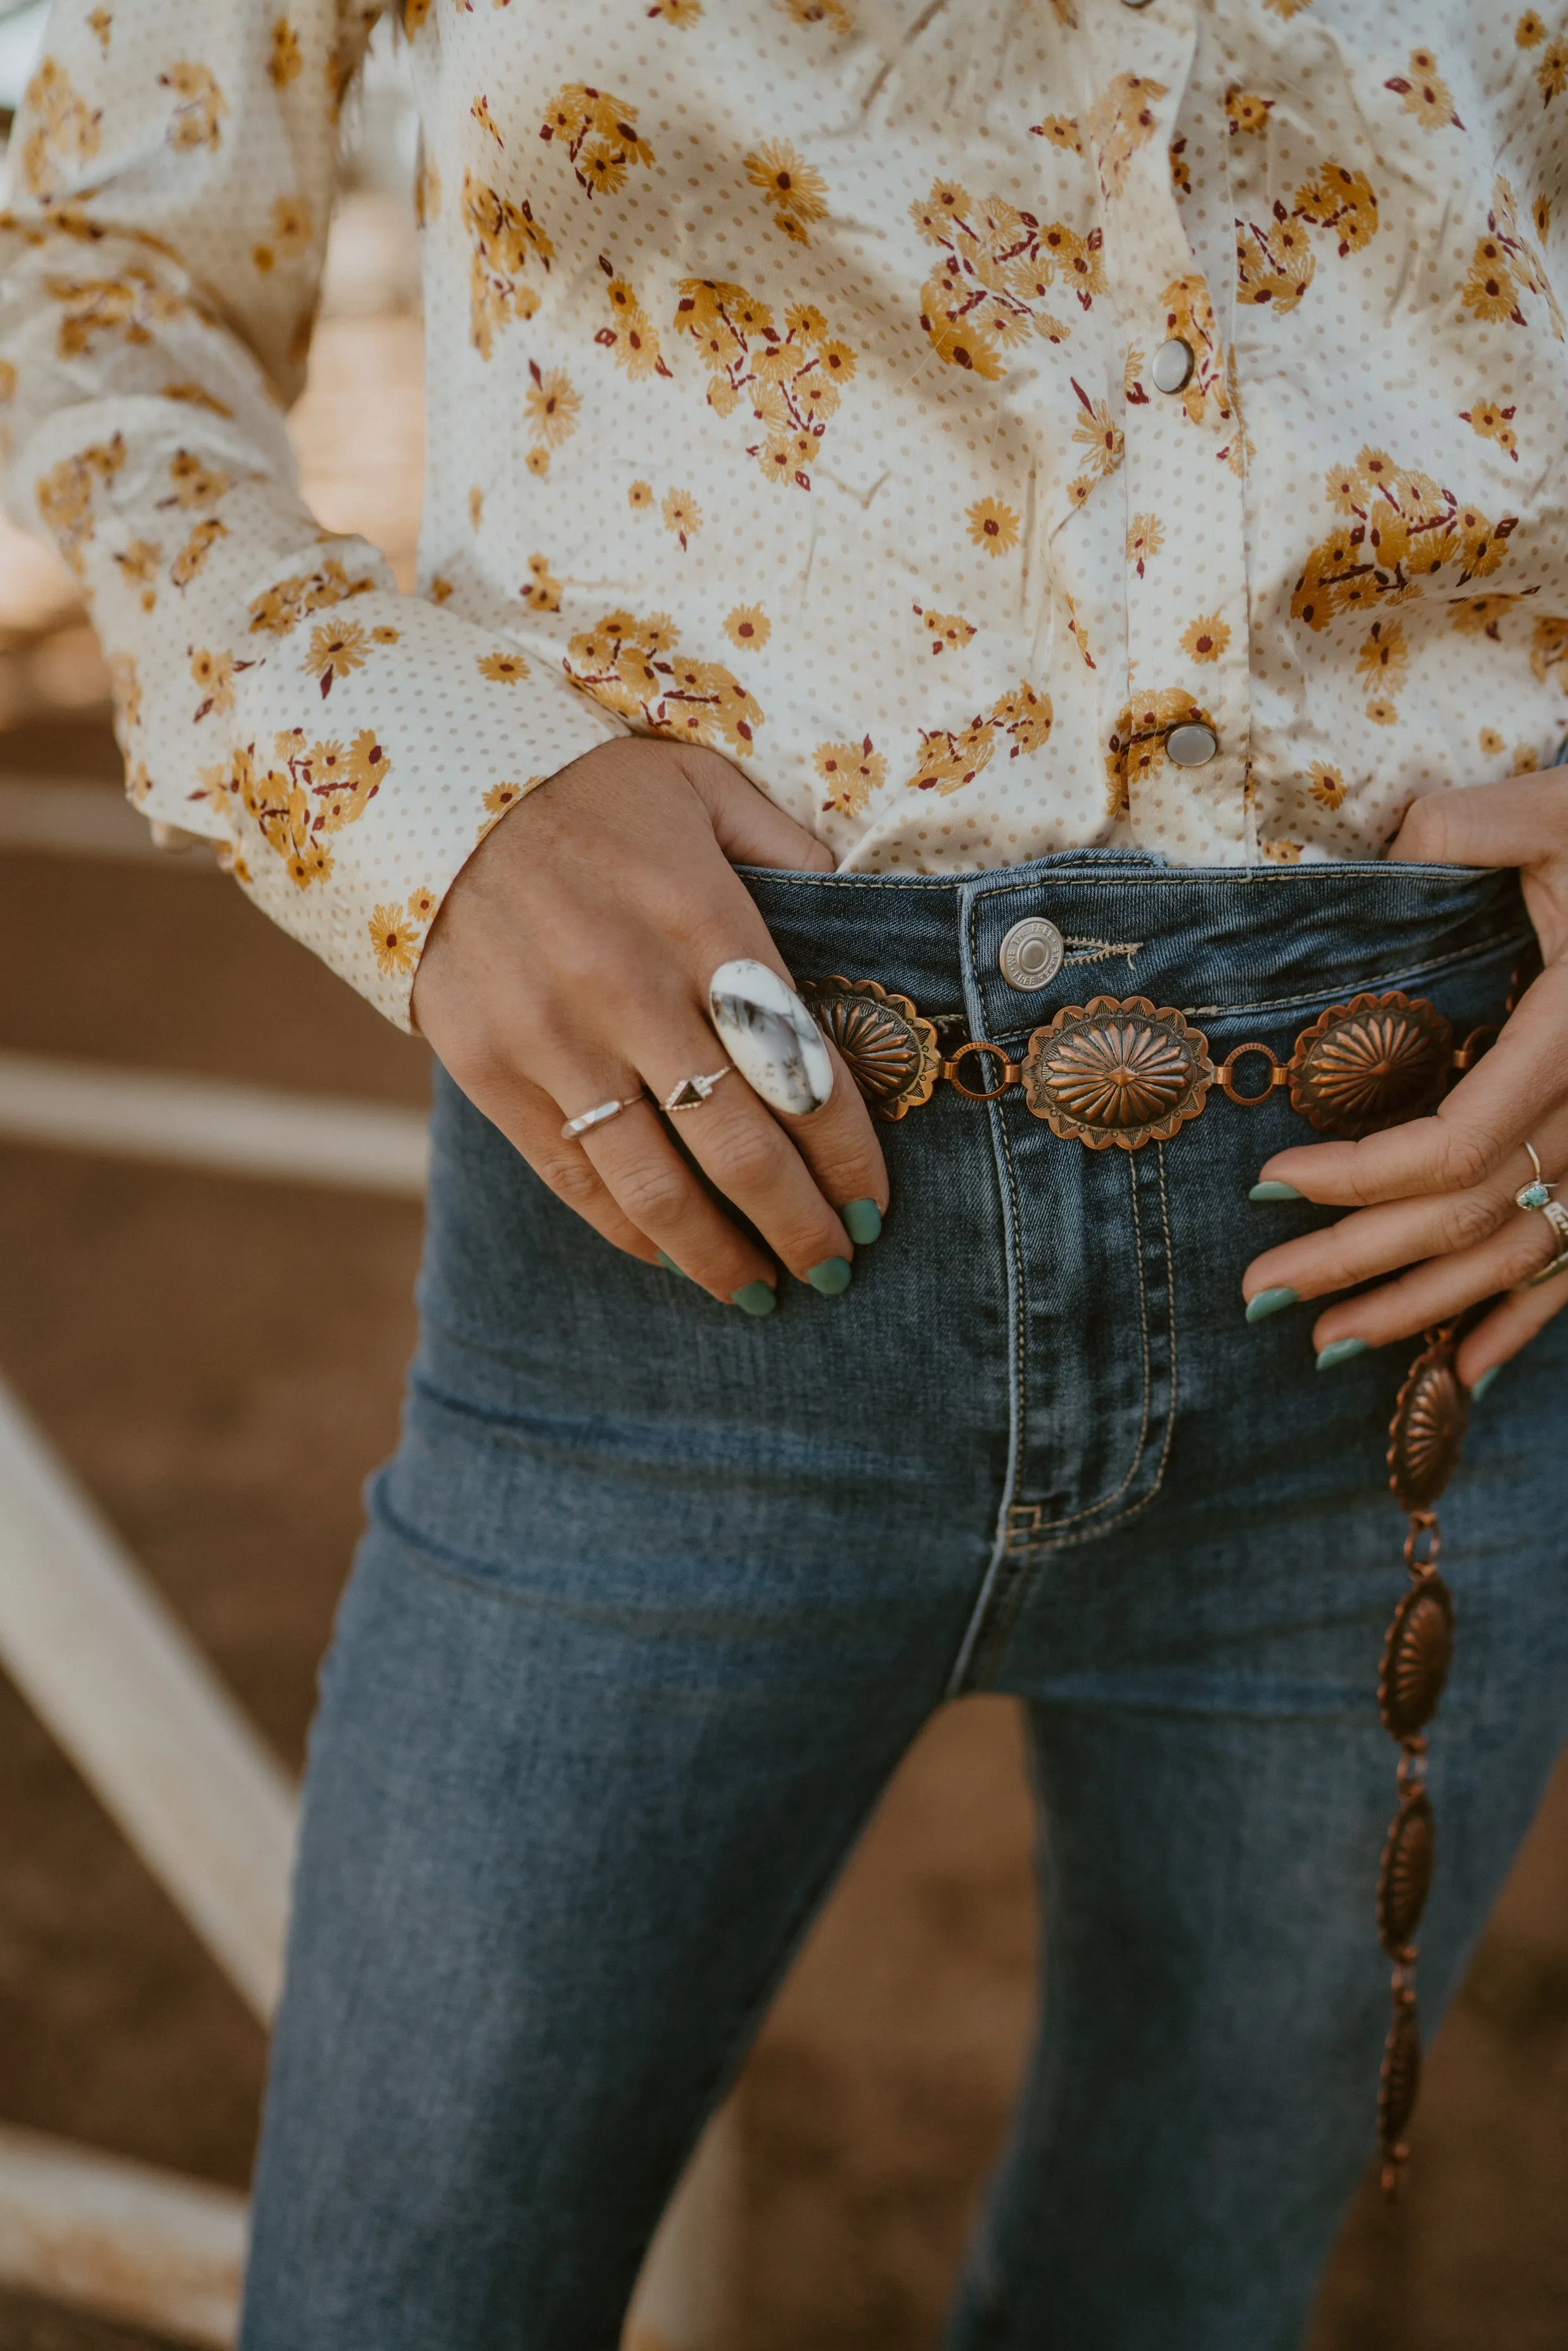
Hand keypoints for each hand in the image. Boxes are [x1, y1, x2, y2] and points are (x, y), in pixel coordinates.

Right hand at [411, 736, 887, 1310]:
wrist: (424, 790)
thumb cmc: (587, 789)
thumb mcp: (703, 783)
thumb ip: (788, 848)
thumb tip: (863, 908)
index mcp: (704, 923)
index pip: (801, 1071)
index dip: (848, 1156)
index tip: (876, 1205)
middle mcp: (631, 992)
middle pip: (740, 1150)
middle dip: (801, 1225)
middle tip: (837, 1268)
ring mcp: (553, 1041)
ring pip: (655, 1188)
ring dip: (720, 1256)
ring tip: (765, 1293)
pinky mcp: (489, 1073)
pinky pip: (573, 1179)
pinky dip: (629, 1233)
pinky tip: (672, 1260)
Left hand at [1241, 772, 1567, 1387]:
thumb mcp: (1560, 811)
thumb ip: (1470, 828)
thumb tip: (1390, 849)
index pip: (1459, 1144)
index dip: (1360, 1178)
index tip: (1268, 1181)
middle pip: (1473, 1214)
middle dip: (1360, 1262)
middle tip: (1257, 1294)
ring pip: (1521, 1255)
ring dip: (1422, 1309)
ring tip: (1327, 1346)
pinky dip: (1521, 1322)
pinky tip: (1461, 1371)